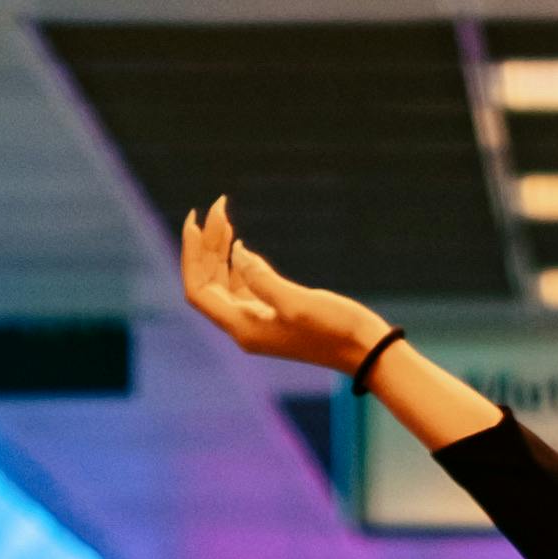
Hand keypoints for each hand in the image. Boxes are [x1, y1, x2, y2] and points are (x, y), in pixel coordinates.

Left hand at [179, 196, 387, 374]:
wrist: (366, 351)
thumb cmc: (335, 330)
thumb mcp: (297, 302)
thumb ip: (261, 277)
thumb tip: (236, 252)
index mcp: (243, 328)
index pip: (199, 291)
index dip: (191, 256)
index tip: (195, 221)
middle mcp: (244, 327)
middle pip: (209, 281)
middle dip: (207, 245)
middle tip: (218, 207)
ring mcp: (258, 321)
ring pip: (224, 280)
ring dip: (220, 249)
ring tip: (224, 215)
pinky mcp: (274, 314)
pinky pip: (243, 285)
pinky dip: (236, 261)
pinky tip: (236, 242)